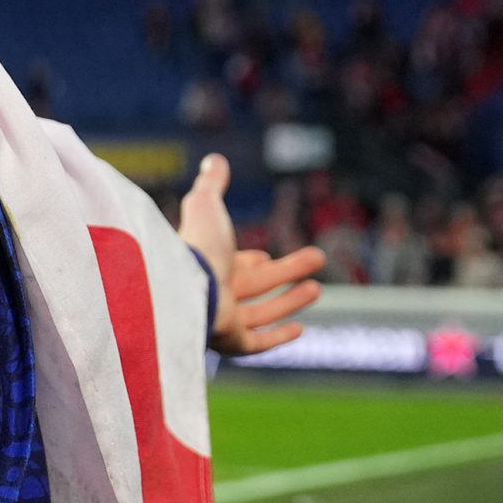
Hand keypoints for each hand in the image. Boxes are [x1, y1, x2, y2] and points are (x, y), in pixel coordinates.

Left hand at [177, 153, 325, 357]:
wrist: (185, 285)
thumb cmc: (195, 246)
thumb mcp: (205, 205)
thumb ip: (211, 184)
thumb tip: (215, 158)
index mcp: (206, 264)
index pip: (232, 265)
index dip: (251, 261)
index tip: (265, 256)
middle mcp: (212, 293)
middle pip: (255, 285)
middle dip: (286, 272)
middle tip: (318, 257)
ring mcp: (220, 319)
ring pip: (261, 313)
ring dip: (290, 301)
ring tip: (318, 288)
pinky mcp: (229, 340)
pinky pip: (257, 343)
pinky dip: (279, 336)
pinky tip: (301, 327)